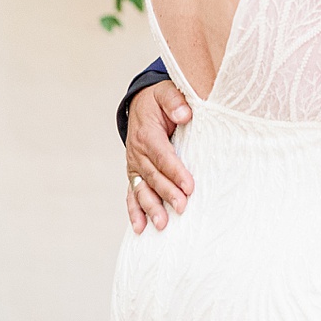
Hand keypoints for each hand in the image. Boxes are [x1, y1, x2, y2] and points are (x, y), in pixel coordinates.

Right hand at [125, 80, 193, 232]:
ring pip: (142, 189)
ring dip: (151, 208)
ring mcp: (134, 165)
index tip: (189, 186)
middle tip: (182, 208)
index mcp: (147, 134)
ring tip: (162, 224)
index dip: (175, 172)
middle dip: (167, 194)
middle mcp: (137, 152)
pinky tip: (140, 228)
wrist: (141, 105)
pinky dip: (134, 211)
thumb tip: (184, 114)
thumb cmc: (159, 101)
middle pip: (153, 176)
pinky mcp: (134, 174)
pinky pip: (132, 194)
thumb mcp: (166, 92)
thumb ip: (174, 100)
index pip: (162, 156)